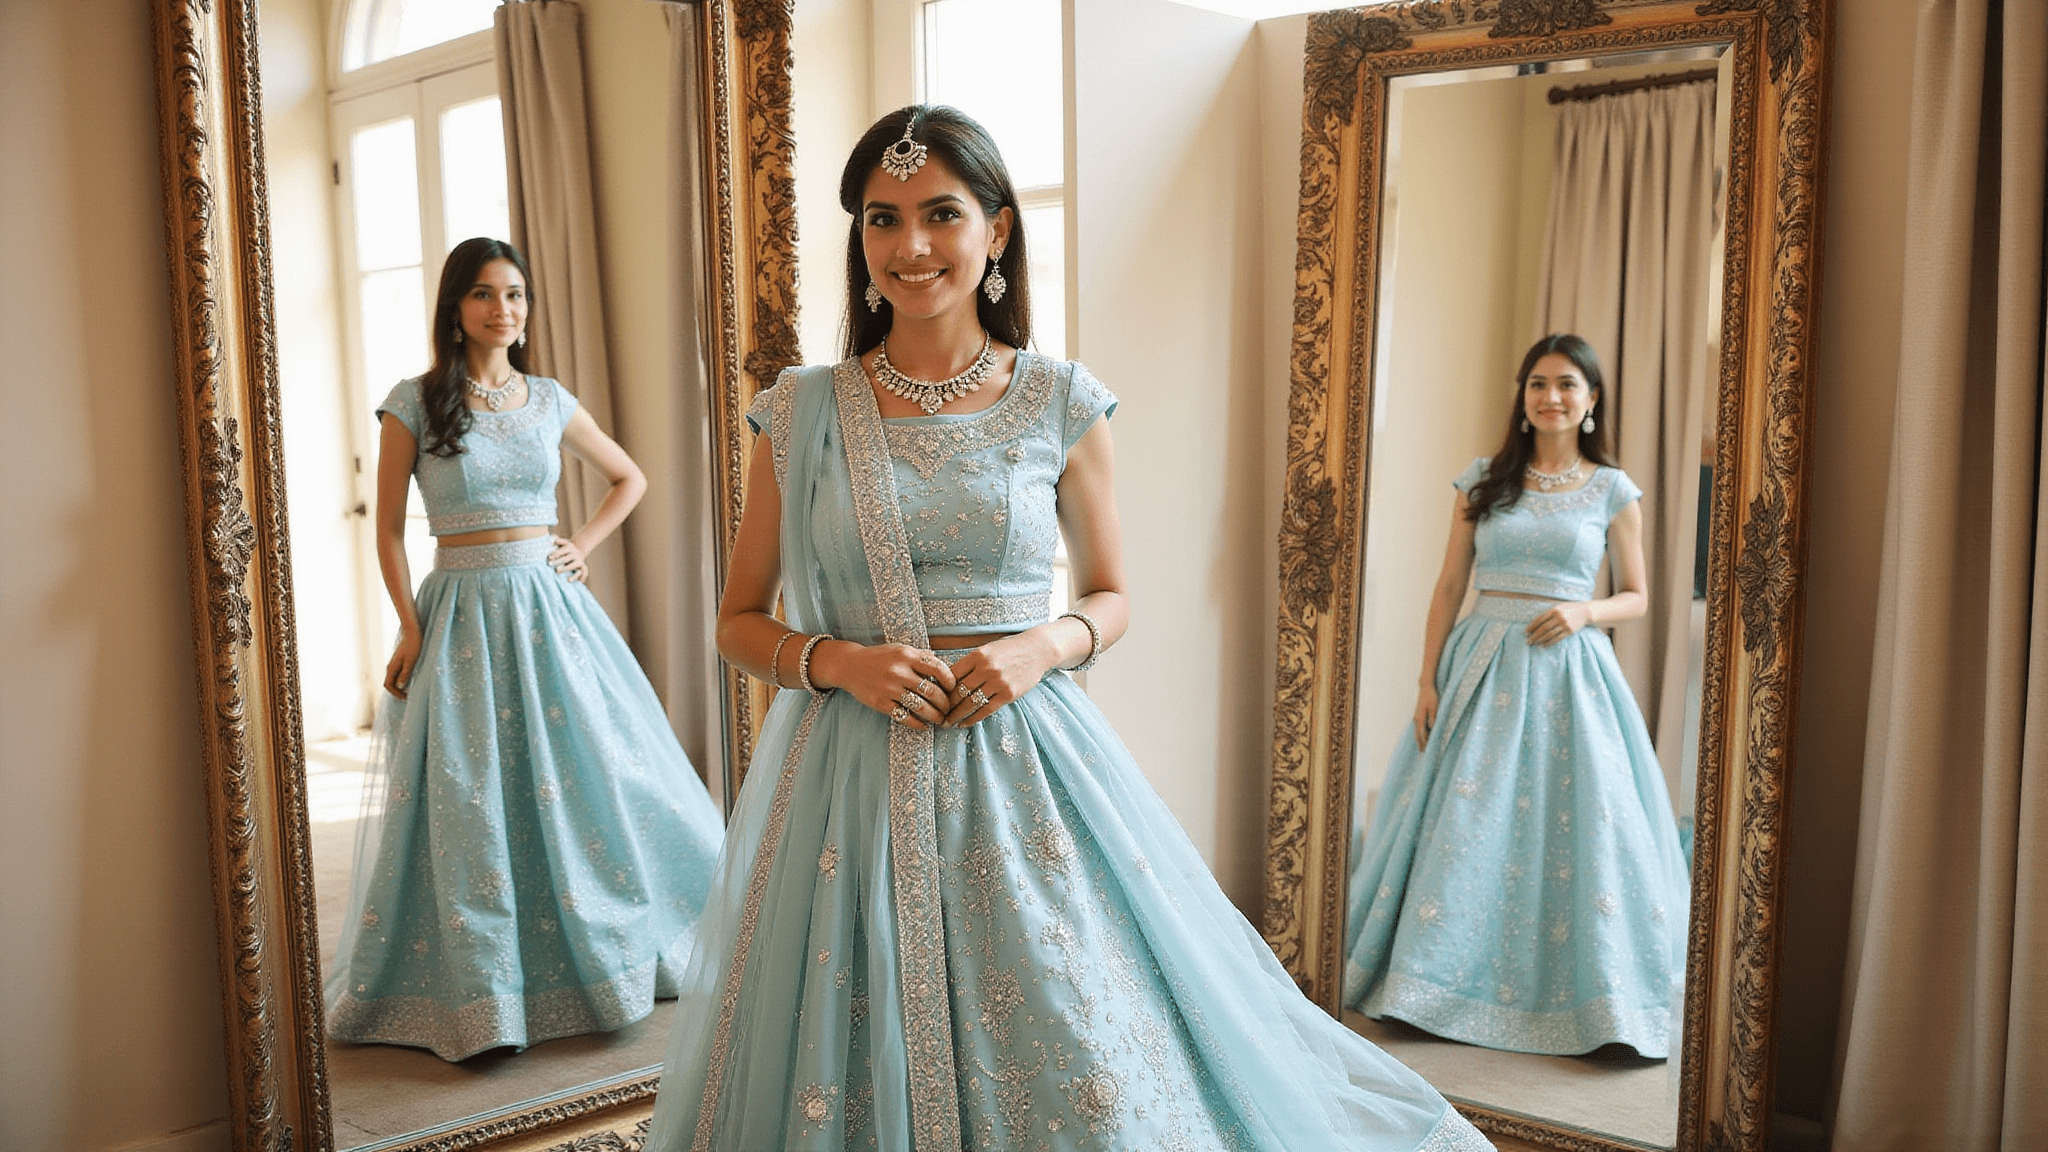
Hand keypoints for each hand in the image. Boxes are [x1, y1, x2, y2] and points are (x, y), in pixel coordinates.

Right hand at [384, 625, 422, 699]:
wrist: (412, 630)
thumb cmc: (414, 644)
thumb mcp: (411, 660)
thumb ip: (405, 673)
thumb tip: (399, 687)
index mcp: (392, 667)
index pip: (388, 685)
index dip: (396, 693)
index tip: (407, 697)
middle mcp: (391, 666)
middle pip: (389, 683)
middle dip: (397, 692)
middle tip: (408, 697)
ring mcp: (395, 663)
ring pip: (393, 678)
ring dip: (399, 686)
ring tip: (410, 690)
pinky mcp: (400, 660)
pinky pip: (397, 673)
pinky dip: (402, 680)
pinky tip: (411, 680)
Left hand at [549, 536, 588, 582]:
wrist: (578, 552)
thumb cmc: (566, 549)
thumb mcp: (563, 543)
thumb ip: (558, 541)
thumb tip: (552, 539)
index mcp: (570, 547)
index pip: (563, 550)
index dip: (556, 554)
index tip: (549, 558)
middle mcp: (576, 553)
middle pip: (566, 558)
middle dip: (558, 561)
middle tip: (550, 564)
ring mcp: (580, 561)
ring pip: (573, 565)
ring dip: (565, 568)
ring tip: (557, 571)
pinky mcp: (582, 568)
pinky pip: (580, 572)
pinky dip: (575, 577)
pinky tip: (569, 580)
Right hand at [811, 641, 956, 729]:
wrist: (849, 665)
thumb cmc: (878, 657)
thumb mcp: (899, 649)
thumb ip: (920, 656)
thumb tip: (942, 664)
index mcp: (907, 655)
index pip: (937, 668)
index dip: (950, 681)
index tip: (954, 688)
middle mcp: (899, 671)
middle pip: (932, 691)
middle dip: (945, 703)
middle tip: (950, 709)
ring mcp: (890, 688)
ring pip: (921, 706)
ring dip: (935, 716)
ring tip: (940, 720)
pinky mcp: (881, 703)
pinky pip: (905, 716)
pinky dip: (917, 724)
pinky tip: (923, 726)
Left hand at [942, 632, 1058, 726]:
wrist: (1037, 650)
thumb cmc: (1008, 650)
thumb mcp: (987, 650)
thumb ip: (969, 663)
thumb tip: (946, 680)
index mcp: (977, 655)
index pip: (952, 675)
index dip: (940, 689)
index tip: (933, 698)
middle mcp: (987, 668)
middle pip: (959, 691)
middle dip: (945, 706)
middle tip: (936, 716)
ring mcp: (998, 682)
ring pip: (970, 703)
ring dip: (956, 716)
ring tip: (947, 723)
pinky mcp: (1008, 694)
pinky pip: (986, 710)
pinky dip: (973, 718)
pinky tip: (964, 724)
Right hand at [1413, 682, 1438, 750]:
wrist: (1425, 687)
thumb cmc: (1431, 696)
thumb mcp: (1435, 706)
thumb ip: (1433, 717)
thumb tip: (1432, 727)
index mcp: (1420, 718)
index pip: (1422, 733)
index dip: (1424, 742)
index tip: (1427, 750)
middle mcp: (1416, 718)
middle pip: (1417, 734)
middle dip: (1420, 743)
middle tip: (1422, 752)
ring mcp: (1416, 716)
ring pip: (1416, 730)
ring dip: (1418, 739)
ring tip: (1421, 746)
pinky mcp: (1418, 714)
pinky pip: (1417, 727)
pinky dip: (1419, 733)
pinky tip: (1421, 734)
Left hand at [1526, 601, 1592, 646]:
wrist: (1586, 612)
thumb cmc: (1569, 609)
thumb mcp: (1558, 607)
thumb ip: (1548, 613)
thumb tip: (1535, 623)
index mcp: (1554, 610)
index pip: (1539, 619)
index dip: (1531, 626)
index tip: (1525, 632)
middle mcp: (1559, 617)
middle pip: (1543, 628)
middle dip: (1534, 635)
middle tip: (1528, 641)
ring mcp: (1565, 624)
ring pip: (1549, 634)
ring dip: (1540, 640)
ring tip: (1534, 644)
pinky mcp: (1570, 631)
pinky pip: (1557, 638)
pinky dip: (1549, 642)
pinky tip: (1544, 645)